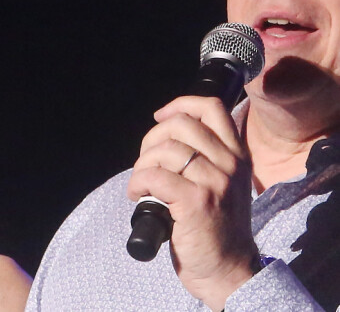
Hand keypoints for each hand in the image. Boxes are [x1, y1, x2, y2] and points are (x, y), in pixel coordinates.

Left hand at [127, 96, 257, 310]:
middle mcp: (230, 163)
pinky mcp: (196, 202)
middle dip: (152, 138)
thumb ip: (206, 154)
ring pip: (165, 150)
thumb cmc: (217, 225)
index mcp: (237, 154)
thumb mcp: (224, 181)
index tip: (160, 117)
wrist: (228, 271)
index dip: (180, 104)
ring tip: (141, 183)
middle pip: (180, 124)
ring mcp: (215, 182)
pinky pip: (154, 176)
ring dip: (142, 165)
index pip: (212, 107)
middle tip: (146, 161)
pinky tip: (138, 195)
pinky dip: (138, 183)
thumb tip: (166, 131)